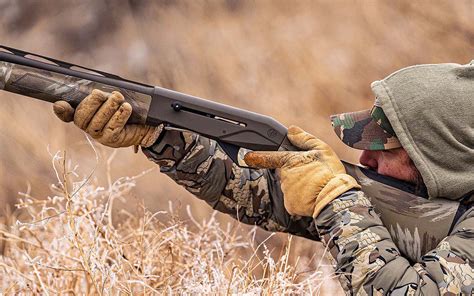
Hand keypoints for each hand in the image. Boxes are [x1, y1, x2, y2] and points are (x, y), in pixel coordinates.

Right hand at [53, 89, 160, 147]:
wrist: (146, 124)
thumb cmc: (126, 109)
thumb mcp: (114, 98)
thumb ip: (103, 94)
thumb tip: (98, 91)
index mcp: (85, 115)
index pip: (68, 115)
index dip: (62, 111)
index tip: (60, 104)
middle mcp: (89, 127)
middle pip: (82, 117)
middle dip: (91, 103)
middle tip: (101, 93)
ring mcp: (100, 136)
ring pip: (98, 122)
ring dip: (109, 107)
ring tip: (118, 97)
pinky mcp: (112, 140)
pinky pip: (113, 128)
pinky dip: (120, 116)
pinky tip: (126, 107)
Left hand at [244, 125, 359, 217]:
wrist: (335, 198)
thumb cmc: (330, 172)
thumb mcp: (321, 150)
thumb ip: (304, 139)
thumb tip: (291, 130)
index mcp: (290, 161)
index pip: (269, 157)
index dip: (257, 157)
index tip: (248, 157)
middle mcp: (284, 176)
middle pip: (286, 173)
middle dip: (296, 174)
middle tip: (312, 176)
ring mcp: (286, 191)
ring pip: (289, 187)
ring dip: (299, 187)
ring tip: (315, 187)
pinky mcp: (289, 205)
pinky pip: (293, 201)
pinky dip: (301, 200)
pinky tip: (312, 197)